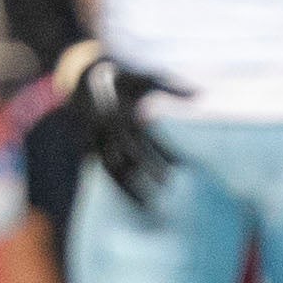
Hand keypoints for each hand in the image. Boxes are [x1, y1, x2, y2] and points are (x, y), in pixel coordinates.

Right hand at [52, 40, 187, 211]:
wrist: (82, 76)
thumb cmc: (121, 77)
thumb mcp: (145, 78)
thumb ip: (172, 87)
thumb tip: (200, 94)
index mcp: (121, 114)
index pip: (142, 143)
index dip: (162, 155)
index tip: (180, 169)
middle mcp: (106, 130)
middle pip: (124, 162)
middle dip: (143, 178)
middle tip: (166, 191)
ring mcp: (95, 139)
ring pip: (110, 169)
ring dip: (127, 189)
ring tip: (146, 206)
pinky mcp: (88, 146)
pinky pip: (104, 168)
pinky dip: (119, 183)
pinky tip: (133, 197)